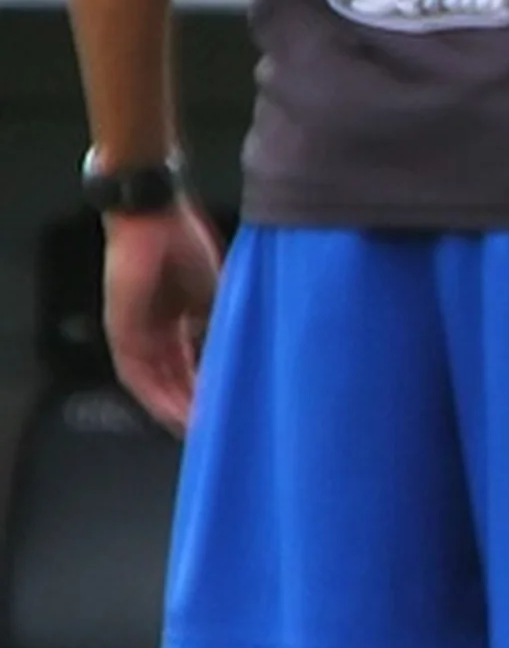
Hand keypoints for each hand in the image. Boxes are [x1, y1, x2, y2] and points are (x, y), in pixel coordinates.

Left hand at [102, 204, 223, 432]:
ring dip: (174, 409)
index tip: (231, 410)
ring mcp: (134, 331)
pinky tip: (176, 414)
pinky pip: (135, 374)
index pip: (192, 364)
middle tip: (218, 432)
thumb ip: (224, 324)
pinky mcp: (120, 329)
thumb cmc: (185, 242)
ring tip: (200, 432)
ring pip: (154, 382)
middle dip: (194, 407)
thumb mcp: (217, 291)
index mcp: (176, 318)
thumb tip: (248, 358)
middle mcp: (153, 329)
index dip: (209, 388)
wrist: (154, 214)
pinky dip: (156, 396)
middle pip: (172, 379)